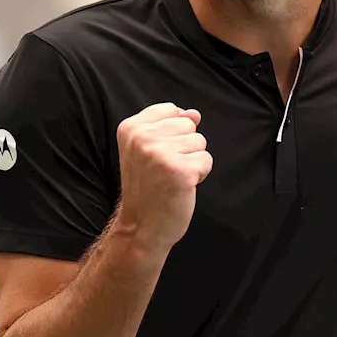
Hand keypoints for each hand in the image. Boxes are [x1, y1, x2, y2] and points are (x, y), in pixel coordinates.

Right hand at [115, 103, 211, 252]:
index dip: (172, 133)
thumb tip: (194, 113)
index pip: (171, 110)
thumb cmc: (146, 188)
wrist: (140, 226)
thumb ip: (168, 126)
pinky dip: (200, 175)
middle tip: (165, 169)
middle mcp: (142, 137)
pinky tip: (182, 186)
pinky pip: (206, 160)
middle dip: (185, 146)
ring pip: (199, 141)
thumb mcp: (146, 150)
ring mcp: (160, 153)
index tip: (156, 155)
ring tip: (172, 177)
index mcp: (130, 128)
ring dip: (193, 161)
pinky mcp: (180, 170)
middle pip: (188, 124)